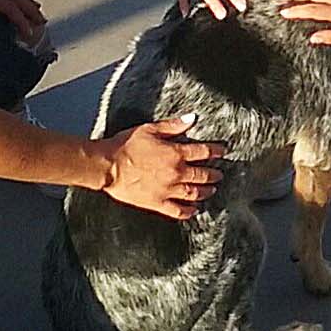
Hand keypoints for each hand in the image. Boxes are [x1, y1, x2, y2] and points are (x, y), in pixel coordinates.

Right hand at [100, 113, 225, 219]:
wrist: (108, 166)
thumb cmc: (126, 146)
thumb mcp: (150, 129)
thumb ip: (173, 125)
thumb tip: (191, 119)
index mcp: (175, 153)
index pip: (203, 152)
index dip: (215, 151)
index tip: (222, 152)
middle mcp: (176, 173)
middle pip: (202, 174)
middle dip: (214, 174)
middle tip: (220, 174)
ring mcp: (167, 190)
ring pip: (193, 193)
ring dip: (205, 191)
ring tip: (212, 190)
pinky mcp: (157, 203)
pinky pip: (177, 210)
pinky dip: (188, 211)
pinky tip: (193, 210)